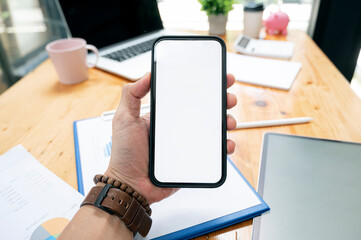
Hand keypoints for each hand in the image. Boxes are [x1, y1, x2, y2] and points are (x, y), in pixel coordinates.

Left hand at [105, 73, 237, 203]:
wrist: (132, 186)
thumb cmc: (125, 155)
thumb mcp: (124, 119)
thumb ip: (131, 95)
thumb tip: (148, 74)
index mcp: (164, 116)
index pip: (187, 95)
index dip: (203, 85)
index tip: (215, 76)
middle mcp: (177, 127)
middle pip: (205, 110)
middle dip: (221, 101)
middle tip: (227, 98)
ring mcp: (187, 143)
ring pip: (213, 130)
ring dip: (226, 122)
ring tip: (228, 122)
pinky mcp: (193, 158)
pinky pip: (213, 151)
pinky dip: (224, 147)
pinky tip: (225, 144)